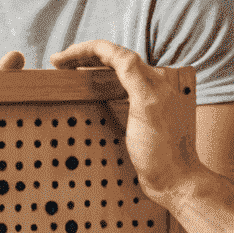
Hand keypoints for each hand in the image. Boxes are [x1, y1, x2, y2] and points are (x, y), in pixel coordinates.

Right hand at [50, 40, 201, 203]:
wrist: (174, 181)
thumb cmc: (162, 151)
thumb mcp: (146, 108)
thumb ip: (134, 77)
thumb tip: (117, 54)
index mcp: (152, 79)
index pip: (114, 52)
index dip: (83, 51)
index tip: (60, 59)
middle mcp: (151, 85)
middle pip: (112, 58)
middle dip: (83, 57)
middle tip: (58, 63)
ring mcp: (146, 100)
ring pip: (113, 72)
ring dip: (89, 68)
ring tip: (68, 72)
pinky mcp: (141, 115)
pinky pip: (116, 90)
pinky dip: (98, 86)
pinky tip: (88, 93)